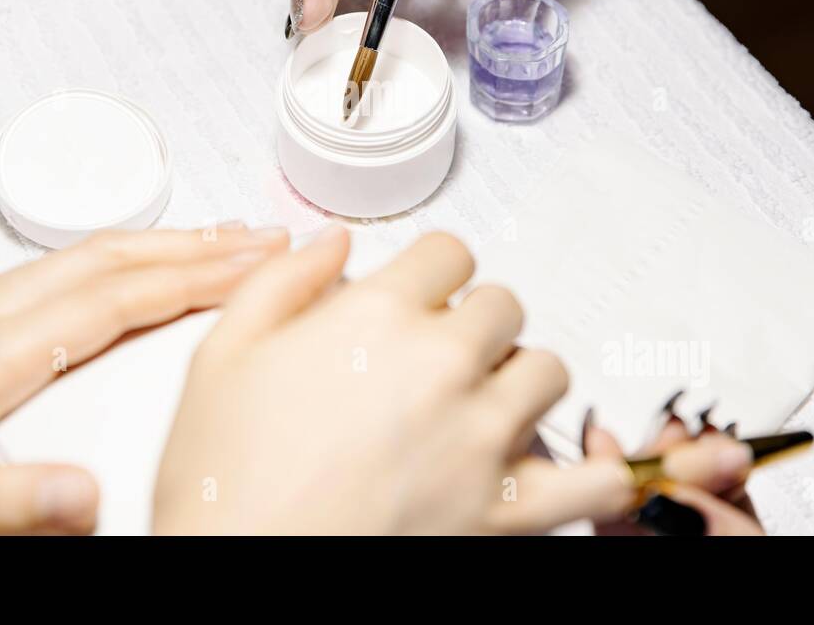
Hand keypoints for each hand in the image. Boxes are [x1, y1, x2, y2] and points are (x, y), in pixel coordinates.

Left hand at [0, 226, 287, 533]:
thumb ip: (3, 507)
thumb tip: (91, 497)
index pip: (116, 300)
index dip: (197, 279)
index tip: (261, 264)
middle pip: (113, 258)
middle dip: (199, 243)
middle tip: (267, 236)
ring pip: (88, 256)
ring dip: (163, 242)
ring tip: (222, 241)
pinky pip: (61, 270)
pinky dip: (119, 258)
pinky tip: (129, 272)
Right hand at [153, 227, 737, 534]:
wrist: (235, 570)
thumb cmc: (223, 483)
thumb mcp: (220, 355)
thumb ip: (280, 281)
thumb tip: (330, 242)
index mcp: (375, 318)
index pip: (449, 252)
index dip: (431, 269)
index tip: (421, 290)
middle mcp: (440, 367)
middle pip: (502, 304)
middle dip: (471, 318)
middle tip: (439, 348)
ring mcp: (480, 439)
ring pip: (546, 371)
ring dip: (517, 376)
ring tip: (481, 400)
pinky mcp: (504, 510)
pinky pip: (591, 482)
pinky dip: (593, 475)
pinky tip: (566, 468)